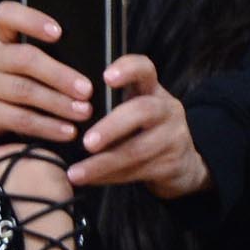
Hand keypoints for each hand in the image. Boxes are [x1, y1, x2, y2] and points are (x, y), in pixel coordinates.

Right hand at [0, 0, 95, 142]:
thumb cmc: (24, 77)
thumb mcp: (31, 60)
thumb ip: (54, 53)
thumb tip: (96, 60)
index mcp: (3, 36)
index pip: (7, 15)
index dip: (31, 20)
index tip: (59, 32)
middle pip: (24, 59)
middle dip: (60, 75)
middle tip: (88, 89)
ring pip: (24, 91)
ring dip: (58, 103)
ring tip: (84, 112)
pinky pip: (20, 120)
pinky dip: (48, 127)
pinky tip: (68, 131)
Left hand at [72, 54, 207, 198]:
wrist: (181, 164)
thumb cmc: (144, 131)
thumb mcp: (134, 111)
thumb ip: (111, 105)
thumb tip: (68, 110)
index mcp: (152, 90)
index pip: (145, 69)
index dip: (127, 69)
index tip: (106, 78)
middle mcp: (167, 109)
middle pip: (143, 111)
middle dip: (112, 127)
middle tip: (87, 143)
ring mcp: (174, 137)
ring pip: (138, 150)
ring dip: (104, 163)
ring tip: (77, 173)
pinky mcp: (172, 163)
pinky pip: (137, 171)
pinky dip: (110, 177)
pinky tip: (91, 180)